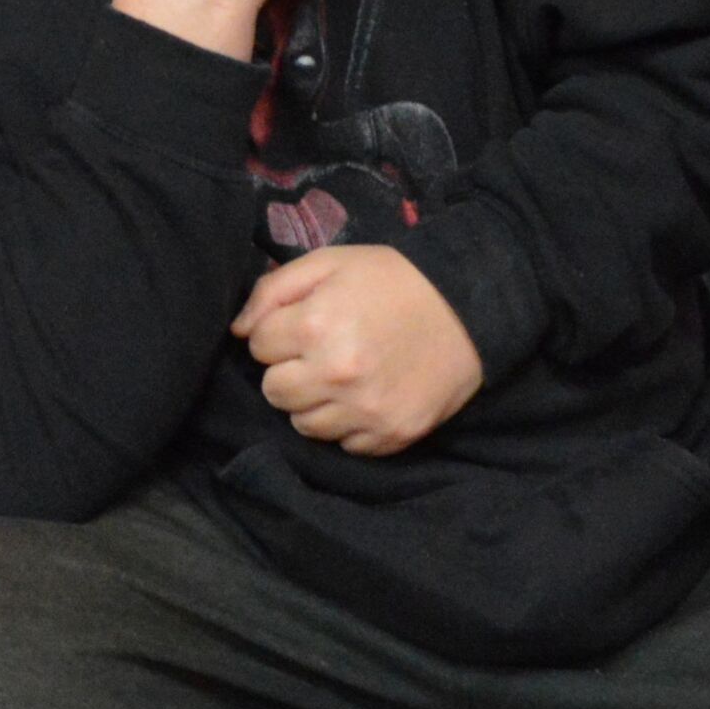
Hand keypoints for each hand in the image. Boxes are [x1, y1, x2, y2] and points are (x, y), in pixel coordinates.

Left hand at [238, 247, 481, 457]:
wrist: (471, 306)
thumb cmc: (393, 280)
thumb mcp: (331, 263)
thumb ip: (274, 291)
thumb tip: (238, 331)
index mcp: (315, 325)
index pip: (257, 347)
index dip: (278, 333)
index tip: (305, 324)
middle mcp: (335, 375)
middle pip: (274, 391)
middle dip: (289, 370)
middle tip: (320, 352)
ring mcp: (365, 411)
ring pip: (303, 424)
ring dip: (315, 402)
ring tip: (343, 376)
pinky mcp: (391, 436)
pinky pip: (345, 445)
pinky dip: (350, 425)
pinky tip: (368, 395)